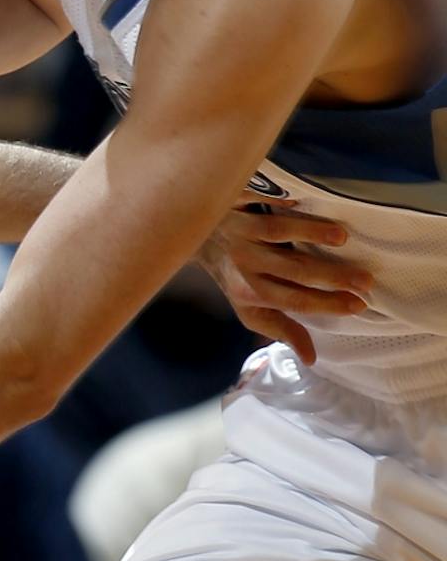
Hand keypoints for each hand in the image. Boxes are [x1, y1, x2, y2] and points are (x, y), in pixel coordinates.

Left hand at [195, 199, 370, 364]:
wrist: (195, 243)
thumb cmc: (235, 278)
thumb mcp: (251, 310)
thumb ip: (282, 329)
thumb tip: (310, 358)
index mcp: (249, 291)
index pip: (294, 300)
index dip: (326, 304)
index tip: (359, 305)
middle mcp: (245, 263)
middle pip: (293, 269)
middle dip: (332, 276)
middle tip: (366, 280)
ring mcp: (239, 233)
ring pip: (276, 232)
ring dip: (310, 234)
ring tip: (342, 238)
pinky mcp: (234, 206)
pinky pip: (254, 201)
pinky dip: (276, 201)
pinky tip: (301, 202)